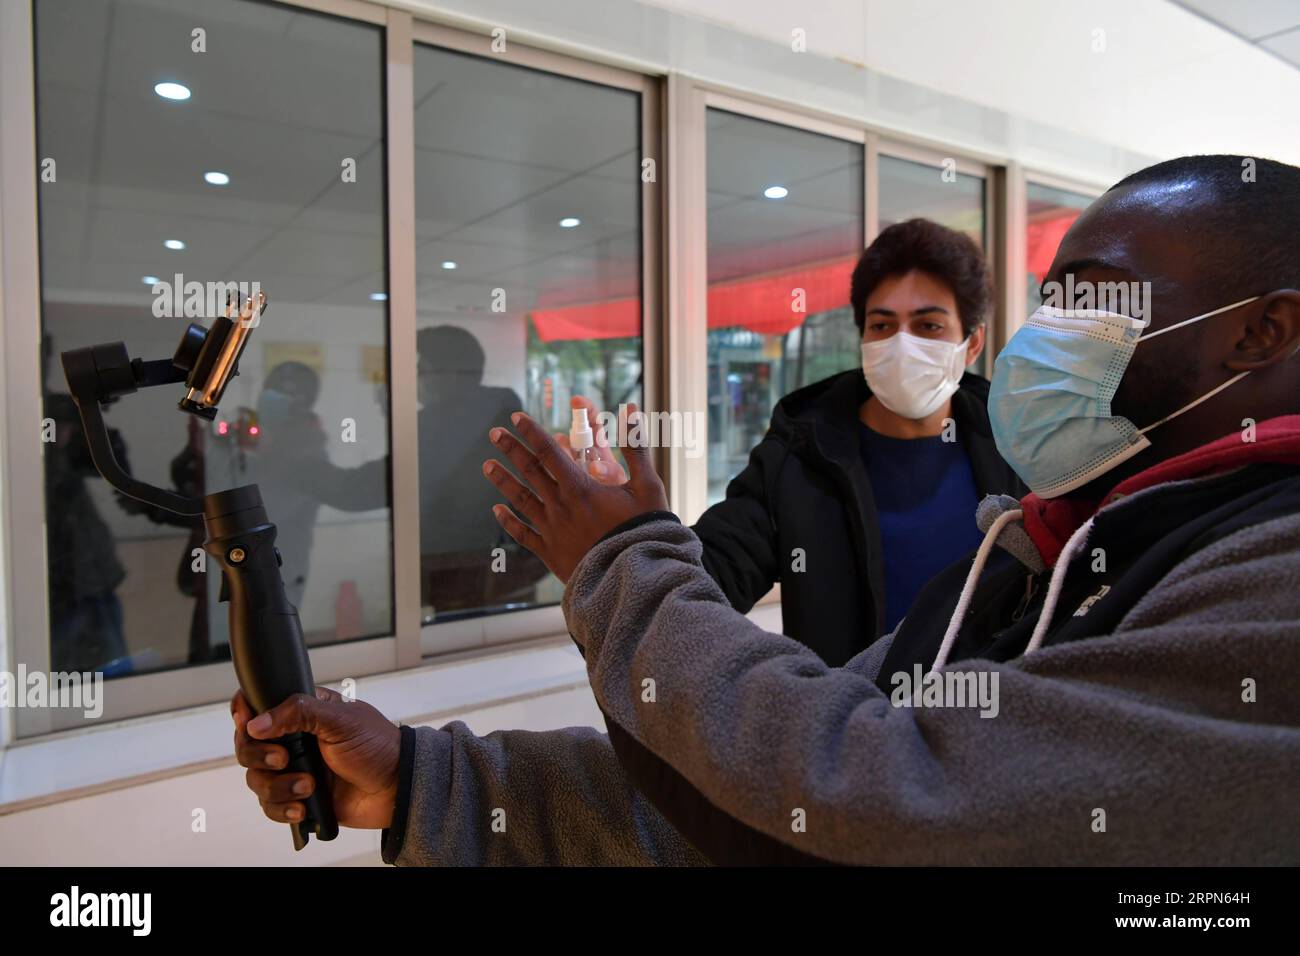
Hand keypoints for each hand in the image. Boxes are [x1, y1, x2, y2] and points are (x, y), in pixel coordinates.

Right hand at [232, 687, 400, 830]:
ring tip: (309, 786)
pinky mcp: (298, 797)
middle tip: (284, 759)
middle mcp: (293, 740)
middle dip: (260, 756)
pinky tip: (302, 807)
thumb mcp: (341, 720)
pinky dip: (283, 808)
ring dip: (279, 786)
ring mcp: (294, 769)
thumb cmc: (377, 746)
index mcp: (303, 712)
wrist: (396, 788)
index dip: (245, 713)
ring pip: (257, 780)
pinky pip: (270, 806)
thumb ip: (298, 713)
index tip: (248, 724)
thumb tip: (257, 722)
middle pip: (248, 747)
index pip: (259, 705)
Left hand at [483, 402, 668, 581]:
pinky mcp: (551, 552)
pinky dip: (508, 522)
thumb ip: (636, 447)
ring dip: (503, 481)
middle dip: (511, 449)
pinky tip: (496, 511)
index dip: (532, 432)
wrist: (635, 576)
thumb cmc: (644, 529)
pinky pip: (523, 534)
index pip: (549, 452)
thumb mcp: (647, 486)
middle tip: (495, 433)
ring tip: (487, 465)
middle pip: (529, 472)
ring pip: (521, 500)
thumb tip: (632, 411)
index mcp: (580, 488)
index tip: (517, 417)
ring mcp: (552, 530)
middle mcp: (560, 506)